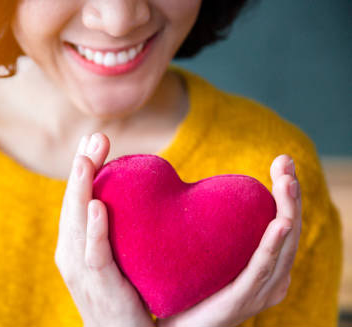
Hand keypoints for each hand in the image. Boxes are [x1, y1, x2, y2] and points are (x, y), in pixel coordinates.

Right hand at [55, 132, 155, 326]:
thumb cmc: (124, 298)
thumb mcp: (117, 258)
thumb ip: (121, 229)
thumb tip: (143, 197)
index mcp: (74, 244)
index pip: (75, 198)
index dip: (83, 169)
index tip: (95, 139)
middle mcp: (69, 253)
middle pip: (72, 203)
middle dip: (81, 168)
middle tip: (95, 137)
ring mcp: (79, 270)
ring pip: (75, 222)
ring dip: (80, 187)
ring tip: (87, 158)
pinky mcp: (98, 286)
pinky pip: (93, 254)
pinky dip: (93, 229)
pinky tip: (97, 206)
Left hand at [157, 154, 301, 326]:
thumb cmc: (186, 292)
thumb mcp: (200, 254)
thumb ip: (200, 226)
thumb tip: (180, 184)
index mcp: (262, 266)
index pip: (281, 223)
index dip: (286, 193)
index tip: (282, 161)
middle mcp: (268, 279)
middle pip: (288, 231)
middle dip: (290, 195)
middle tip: (285, 163)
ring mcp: (258, 292)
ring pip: (282, 248)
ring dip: (287, 212)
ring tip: (286, 183)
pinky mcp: (241, 301)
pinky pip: (260, 271)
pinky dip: (272, 247)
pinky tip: (278, 224)